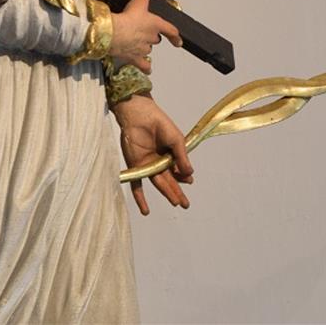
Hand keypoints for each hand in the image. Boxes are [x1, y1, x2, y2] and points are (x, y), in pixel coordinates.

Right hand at [108, 0, 180, 72]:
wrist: (114, 33)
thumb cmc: (127, 18)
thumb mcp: (137, 2)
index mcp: (155, 25)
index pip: (171, 31)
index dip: (175, 36)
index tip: (179, 41)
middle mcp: (152, 38)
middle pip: (156, 39)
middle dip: (151, 36)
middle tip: (142, 31)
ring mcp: (143, 49)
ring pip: (148, 50)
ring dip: (144, 47)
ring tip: (135, 43)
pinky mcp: (134, 58)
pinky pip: (143, 65)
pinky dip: (145, 67)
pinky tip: (146, 69)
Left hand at [112, 94, 193, 215]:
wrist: (139, 114)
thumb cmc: (159, 122)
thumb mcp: (176, 140)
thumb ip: (181, 157)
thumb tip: (190, 174)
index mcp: (169, 154)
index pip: (178, 170)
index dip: (184, 177)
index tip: (189, 181)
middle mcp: (158, 161)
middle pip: (169, 180)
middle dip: (177, 192)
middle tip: (185, 204)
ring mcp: (147, 164)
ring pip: (158, 182)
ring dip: (167, 193)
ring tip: (176, 203)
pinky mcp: (135, 166)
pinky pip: (137, 184)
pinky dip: (140, 197)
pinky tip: (145, 211)